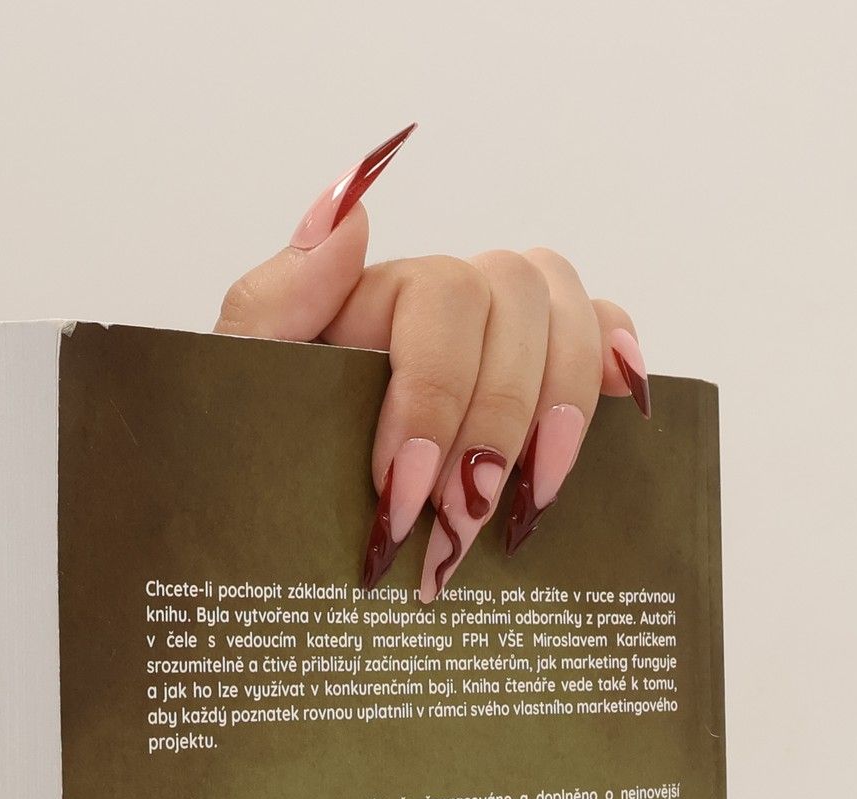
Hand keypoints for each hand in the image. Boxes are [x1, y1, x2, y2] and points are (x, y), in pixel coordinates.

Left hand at [214, 125, 651, 602]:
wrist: (271, 530)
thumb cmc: (258, 458)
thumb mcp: (237, 389)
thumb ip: (273, 300)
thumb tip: (351, 210)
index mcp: (374, 293)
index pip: (442, 298)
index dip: (434, 395)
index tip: (399, 494)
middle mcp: (447, 300)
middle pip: (517, 304)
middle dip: (492, 428)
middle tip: (454, 529)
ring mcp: (500, 334)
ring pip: (570, 319)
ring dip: (558, 418)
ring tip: (521, 513)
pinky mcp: (544, 378)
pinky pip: (603, 337)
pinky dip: (616, 368)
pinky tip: (619, 422)